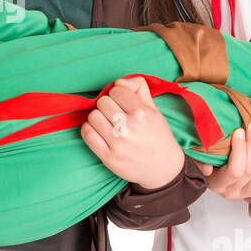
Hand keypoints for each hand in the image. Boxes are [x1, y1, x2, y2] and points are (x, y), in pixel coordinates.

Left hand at [81, 76, 185, 190]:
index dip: (117, 94)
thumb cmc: (157, 136)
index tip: (121, 102)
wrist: (163, 168)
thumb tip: (120, 81)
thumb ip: (139, 89)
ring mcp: (117, 143)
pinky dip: (89, 129)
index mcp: (142, 113)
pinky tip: (98, 131)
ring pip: (92, 116)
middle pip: (103, 102)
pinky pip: (87, 133)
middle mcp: (129, 128)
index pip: (116, 90)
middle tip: (114, 113)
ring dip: (97, 117)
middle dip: (107, 105)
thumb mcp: (154, 109)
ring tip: (106, 123)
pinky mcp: (108, 157)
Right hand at [195, 121, 250, 200]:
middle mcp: (233, 192)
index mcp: (218, 185)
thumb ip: (198, 161)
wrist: (213, 169)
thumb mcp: (196, 158)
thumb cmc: (205, 159)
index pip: (234, 171)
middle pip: (250, 171)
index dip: (240, 150)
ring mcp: (246, 193)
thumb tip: (207, 169)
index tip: (239, 131)